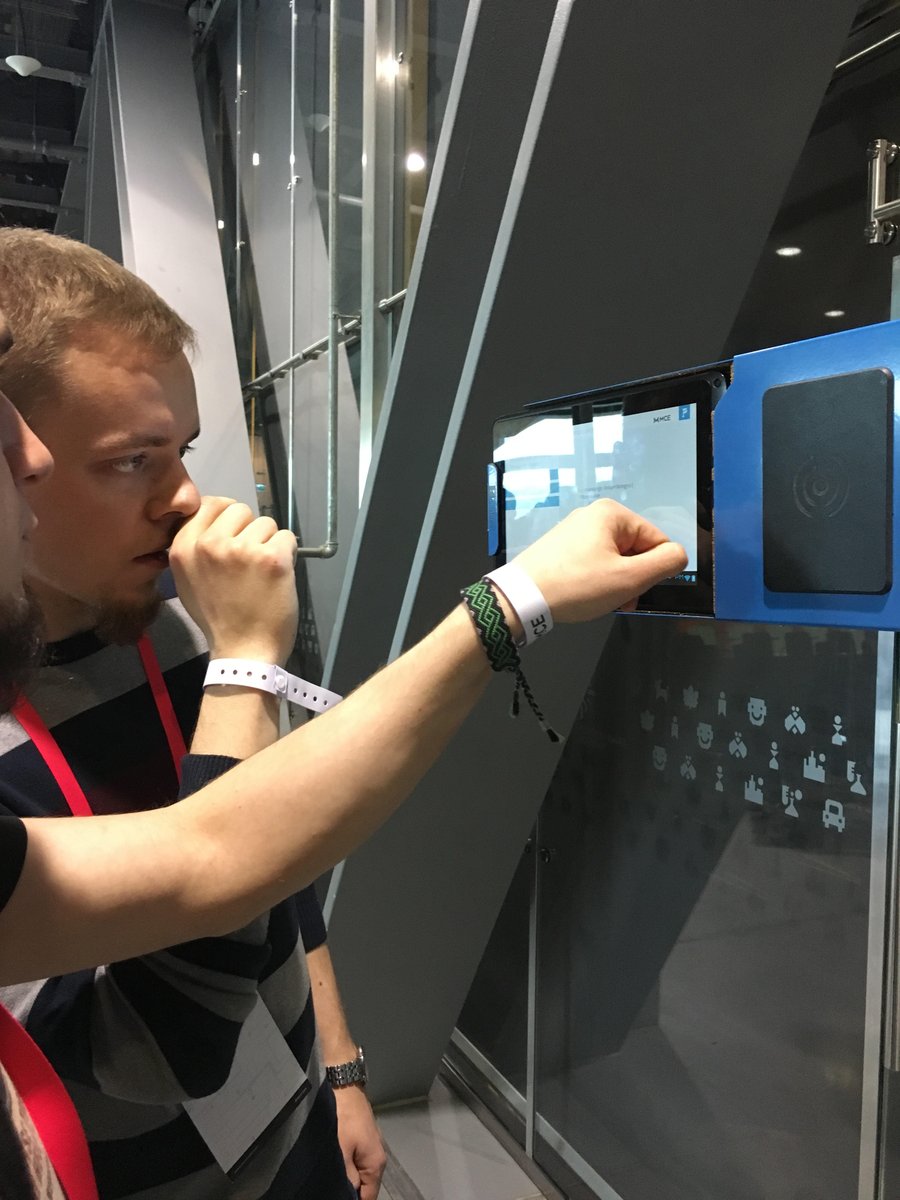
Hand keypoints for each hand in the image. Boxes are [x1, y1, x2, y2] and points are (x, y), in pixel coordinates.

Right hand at [169, 496, 298, 663]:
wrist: (243, 652)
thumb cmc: (219, 618)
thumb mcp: (189, 580)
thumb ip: (195, 548)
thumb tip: (213, 518)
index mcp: (184, 547)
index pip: (210, 503)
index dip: (227, 517)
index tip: (234, 534)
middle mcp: (209, 544)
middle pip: (240, 509)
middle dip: (249, 530)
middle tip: (248, 562)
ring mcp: (241, 550)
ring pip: (266, 523)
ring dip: (269, 544)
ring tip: (261, 574)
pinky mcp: (271, 558)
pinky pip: (287, 537)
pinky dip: (288, 555)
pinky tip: (277, 577)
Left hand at [333, 1085, 385, 1199]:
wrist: (342, 1082)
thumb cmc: (342, 1115)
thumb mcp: (341, 1150)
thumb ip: (347, 1176)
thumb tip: (349, 1192)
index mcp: (375, 1163)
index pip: (368, 1197)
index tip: (336, 1197)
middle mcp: (376, 1156)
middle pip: (364, 1186)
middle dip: (349, 1190)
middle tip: (329, 1187)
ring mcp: (368, 1144)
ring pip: (357, 1172)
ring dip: (345, 1177)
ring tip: (328, 1178)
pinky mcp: (359, 1135)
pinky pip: (353, 1159)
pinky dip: (344, 1164)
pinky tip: (331, 1163)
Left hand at [513, 498, 686, 621]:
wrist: (521, 598)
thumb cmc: (577, 586)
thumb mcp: (630, 578)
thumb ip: (665, 564)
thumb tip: (679, 555)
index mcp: (612, 514)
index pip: (657, 541)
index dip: (655, 571)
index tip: (639, 592)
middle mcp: (593, 515)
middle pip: (635, 550)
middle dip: (633, 579)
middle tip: (620, 601)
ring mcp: (574, 531)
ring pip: (614, 560)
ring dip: (616, 584)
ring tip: (601, 602)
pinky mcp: (561, 548)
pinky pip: (593, 563)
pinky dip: (596, 582)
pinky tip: (585, 597)